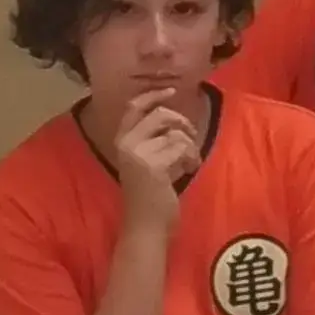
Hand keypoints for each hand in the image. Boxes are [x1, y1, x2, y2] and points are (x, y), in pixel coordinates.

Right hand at [114, 88, 199, 228]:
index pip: (134, 107)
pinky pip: (183, 147)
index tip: (171, 90)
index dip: (153, 96)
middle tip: (191, 138)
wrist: (145, 224)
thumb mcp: (151, 161)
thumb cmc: (151, 194)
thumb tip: (177, 119)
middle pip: (161, 115)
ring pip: (177, 133)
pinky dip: (192, 157)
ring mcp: (138, 154)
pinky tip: (189, 170)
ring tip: (189, 162)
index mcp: (122, 140)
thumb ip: (157, 140)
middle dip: (183, 123)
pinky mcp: (153, 165)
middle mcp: (126, 143)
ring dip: (191, 147)